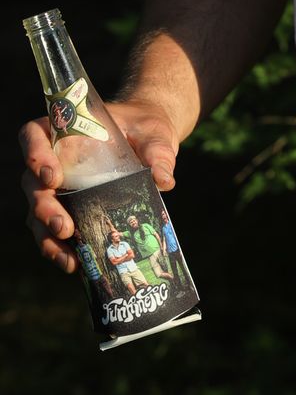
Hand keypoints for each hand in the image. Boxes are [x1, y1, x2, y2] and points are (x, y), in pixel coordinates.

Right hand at [19, 99, 179, 273]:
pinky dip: (60, 249)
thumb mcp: (154, 135)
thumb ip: (157, 152)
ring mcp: (58, 187)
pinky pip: (54, 230)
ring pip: (37, 213)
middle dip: (44, 209)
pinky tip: (74, 265)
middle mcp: (52, 159)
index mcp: (63, 130)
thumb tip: (164, 180)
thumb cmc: (144, 130)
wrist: (147, 142)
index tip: (51, 175)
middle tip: (63, 228)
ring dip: (48, 237)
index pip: (33, 136)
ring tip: (68, 258)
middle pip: (32, 184)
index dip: (34, 155)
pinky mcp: (69, 209)